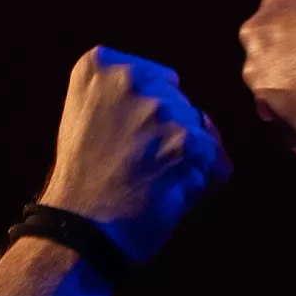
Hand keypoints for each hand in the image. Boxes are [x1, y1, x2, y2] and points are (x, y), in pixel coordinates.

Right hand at [38, 47, 232, 263]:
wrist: (79, 230)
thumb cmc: (82, 180)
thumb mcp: (87, 116)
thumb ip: (129, 97)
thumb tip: (192, 109)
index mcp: (100, 65)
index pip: (157, 78)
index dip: (147, 115)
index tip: (122, 138)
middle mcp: (132, 79)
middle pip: (180, 103)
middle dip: (169, 133)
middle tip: (136, 164)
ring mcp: (163, 110)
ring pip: (199, 131)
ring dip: (186, 157)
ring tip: (150, 181)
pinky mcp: (190, 143)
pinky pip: (216, 160)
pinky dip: (204, 180)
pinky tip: (170, 193)